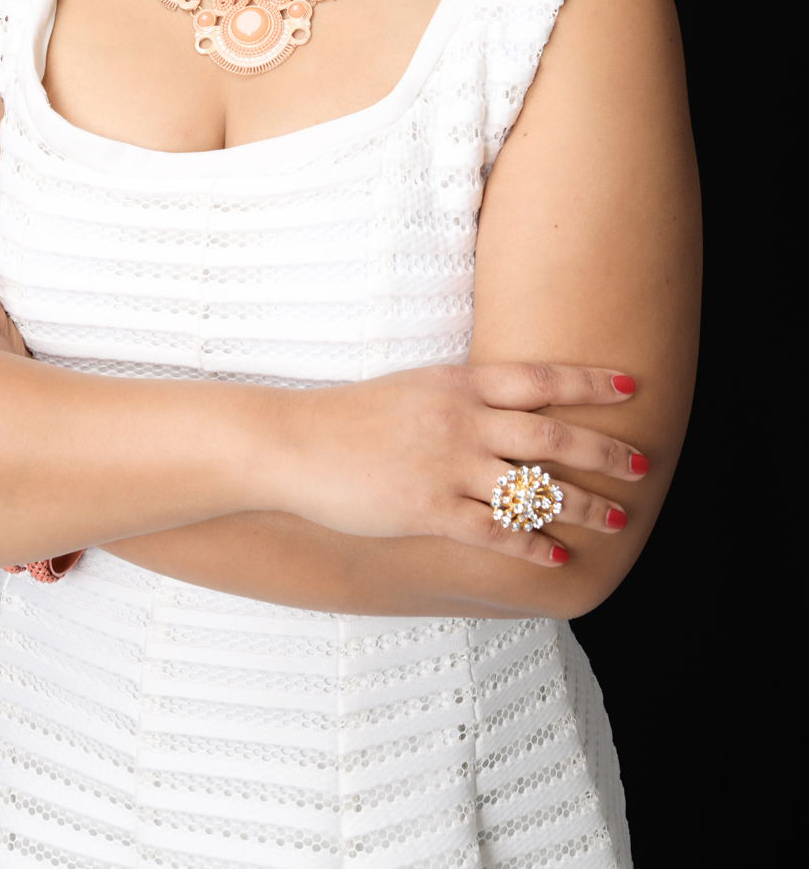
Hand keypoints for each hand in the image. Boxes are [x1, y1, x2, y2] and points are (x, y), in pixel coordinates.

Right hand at [278, 363, 646, 568]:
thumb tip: (507, 403)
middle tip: (641, 463)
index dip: (589, 383)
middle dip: (603, 451)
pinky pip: (496, 532)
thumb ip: (462, 395)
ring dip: (583, 505)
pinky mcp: (430, 510)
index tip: (630, 386)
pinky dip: (532, 546)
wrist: (294, 442)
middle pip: (552, 436)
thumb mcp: (414, 387)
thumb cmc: (350, 416)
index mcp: (458, 383)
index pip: (540, 379)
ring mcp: (448, 466)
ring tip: (617, 518)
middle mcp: (462, 421)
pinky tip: (555, 556)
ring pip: (534, 489)